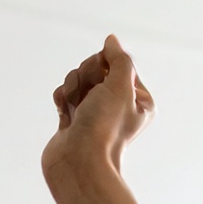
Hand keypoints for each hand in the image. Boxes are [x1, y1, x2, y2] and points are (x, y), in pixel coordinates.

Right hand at [43, 34, 154, 178]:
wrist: (78, 162)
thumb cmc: (103, 127)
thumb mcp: (120, 86)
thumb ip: (119, 59)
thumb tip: (112, 41)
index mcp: (139, 100)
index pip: (118, 62)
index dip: (105, 65)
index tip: (104, 80)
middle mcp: (119, 106)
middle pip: (97, 69)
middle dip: (87, 77)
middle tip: (90, 99)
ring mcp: (96, 113)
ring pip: (78, 80)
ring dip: (73, 89)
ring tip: (76, 110)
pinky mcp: (74, 119)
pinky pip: (65, 94)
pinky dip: (63, 99)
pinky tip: (65, 115)